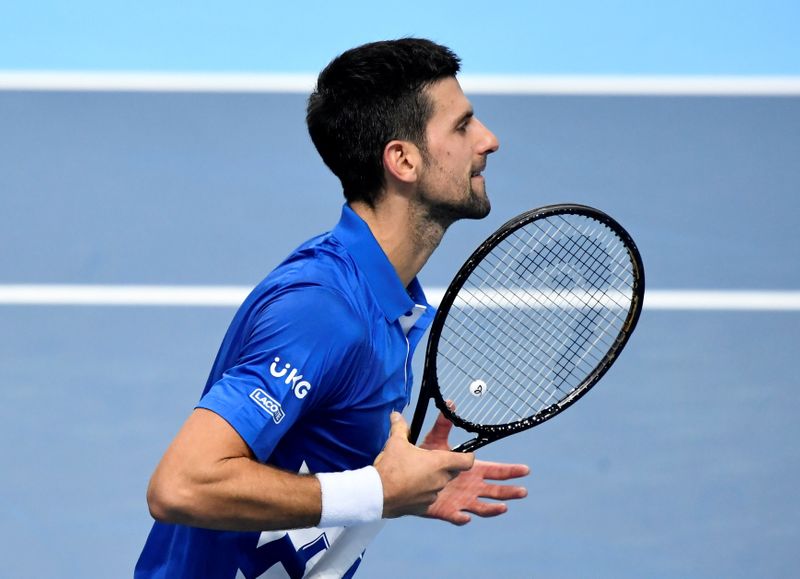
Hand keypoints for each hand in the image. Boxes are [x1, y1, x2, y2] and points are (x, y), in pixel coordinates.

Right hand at [374, 412, 473, 518]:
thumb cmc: (391, 467)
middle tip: (429, 459)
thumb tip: (396, 415)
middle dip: (444, 465)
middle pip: (452, 472)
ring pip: (439, 485)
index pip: (467, 461)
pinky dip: (422, 493)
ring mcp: (433, 496)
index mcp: (440, 463)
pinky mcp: (424, 508)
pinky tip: (408, 488)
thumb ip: (400, 427)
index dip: (467, 456)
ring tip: (414, 473)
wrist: (377, 494)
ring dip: (432, 479)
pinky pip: (428, 498)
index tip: (462, 453)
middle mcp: (441, 480)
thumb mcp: (396, 442)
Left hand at [420, 407, 528, 525]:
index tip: (525, 469)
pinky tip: (466, 518)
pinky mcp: (447, 511)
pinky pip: (457, 517)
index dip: (511, 471)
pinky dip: (462, 518)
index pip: (496, 471)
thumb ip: (443, 424)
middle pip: (495, 490)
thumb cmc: (425, 459)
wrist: (407, 478)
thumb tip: (450, 403)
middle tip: (523, 491)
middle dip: (509, 491)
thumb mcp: (436, 440)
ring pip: (482, 507)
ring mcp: (461, 500)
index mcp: (472, 470)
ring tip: (503, 507)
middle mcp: (470, 486)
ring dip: (493, 508)